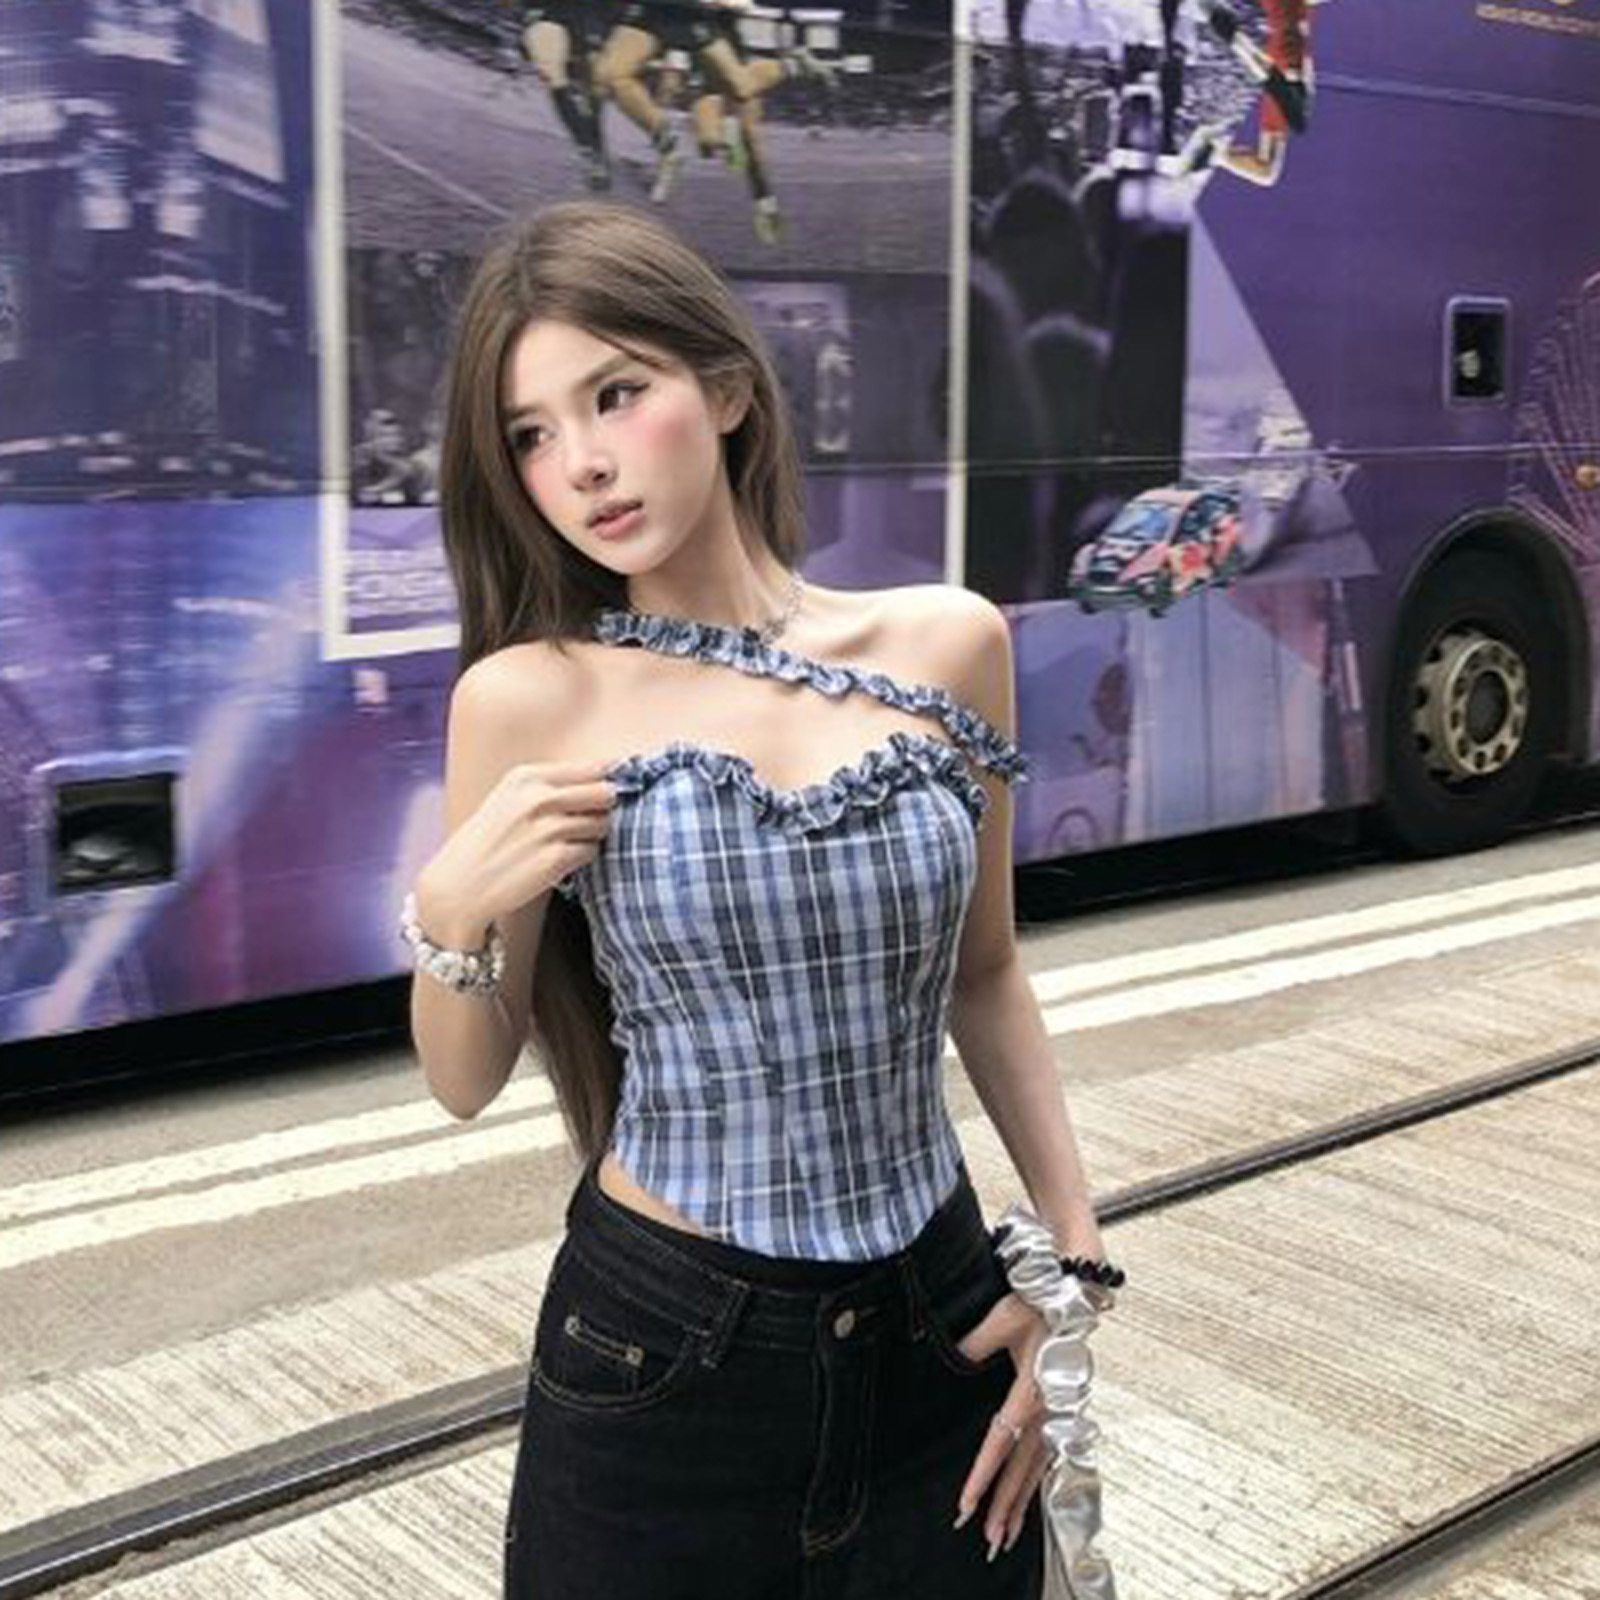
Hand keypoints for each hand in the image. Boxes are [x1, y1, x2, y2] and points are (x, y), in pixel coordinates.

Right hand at [418, 757, 615, 942]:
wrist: (460, 885)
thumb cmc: (489, 841)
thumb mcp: (510, 798)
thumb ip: (552, 786)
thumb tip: (608, 780)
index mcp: (527, 776)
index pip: (593, 767)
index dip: (607, 780)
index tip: (613, 787)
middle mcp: (538, 797)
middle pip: (605, 793)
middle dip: (603, 808)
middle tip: (588, 820)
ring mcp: (548, 829)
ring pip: (602, 824)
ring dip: (592, 834)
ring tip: (565, 842)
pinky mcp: (555, 859)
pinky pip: (592, 851)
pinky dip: (582, 857)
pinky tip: (559, 860)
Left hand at [951, 1293, 1052, 1560]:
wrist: (1073, 1293)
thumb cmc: (1037, 1303)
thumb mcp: (1002, 1318)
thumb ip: (975, 1343)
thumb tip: (955, 1357)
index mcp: (1032, 1389)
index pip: (1002, 1440)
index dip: (984, 1473)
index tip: (968, 1502)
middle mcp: (1049, 1408)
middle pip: (1024, 1466)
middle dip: (1005, 1504)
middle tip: (989, 1539)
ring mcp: (1059, 1412)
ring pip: (1039, 1467)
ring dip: (1022, 1501)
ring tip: (1007, 1534)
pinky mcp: (1062, 1410)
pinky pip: (1049, 1454)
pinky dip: (1037, 1481)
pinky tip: (1028, 1501)